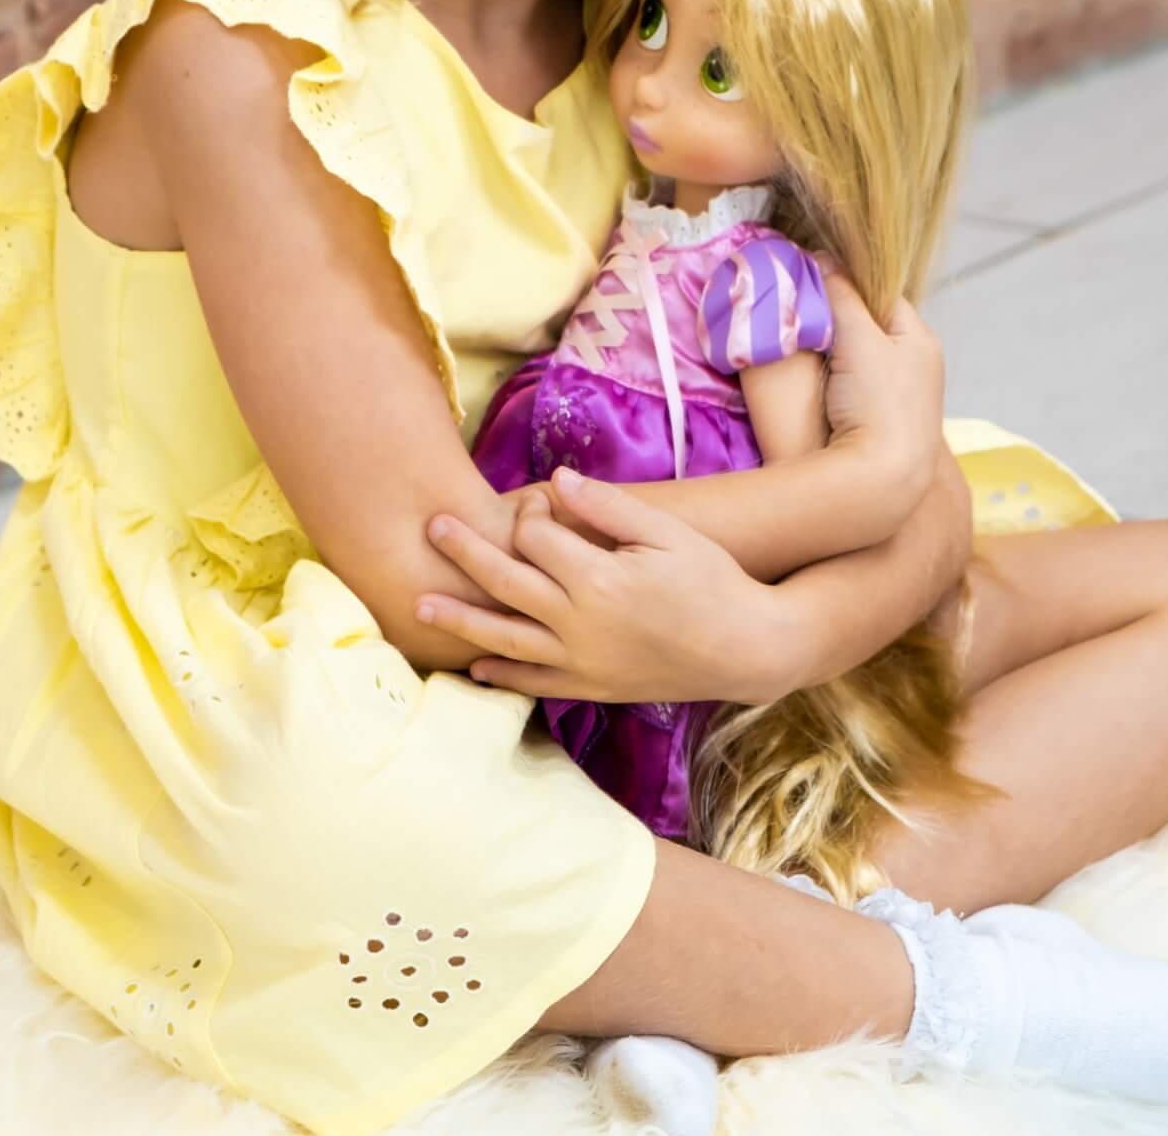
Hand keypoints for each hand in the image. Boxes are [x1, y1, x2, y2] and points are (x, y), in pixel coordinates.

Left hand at [415, 469, 804, 703]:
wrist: (748, 648)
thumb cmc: (712, 581)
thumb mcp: (666, 532)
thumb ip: (607, 506)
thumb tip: (556, 480)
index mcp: (599, 579)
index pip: (538, 538)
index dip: (531, 511)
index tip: (540, 499)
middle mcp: (580, 625)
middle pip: (505, 583)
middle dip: (465, 553)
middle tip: (431, 528)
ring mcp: (583, 662)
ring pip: (505, 640)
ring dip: (460, 620)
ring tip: (419, 607)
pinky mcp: (592, 687)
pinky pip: (535, 684)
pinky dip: (502, 675)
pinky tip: (475, 665)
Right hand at [819, 261, 943, 502]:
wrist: (883, 481)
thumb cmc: (879, 404)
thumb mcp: (859, 340)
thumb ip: (841, 296)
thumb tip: (822, 258)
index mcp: (919, 338)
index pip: (879, 292)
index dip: (844, 282)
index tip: (809, 278)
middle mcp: (917, 364)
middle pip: (868, 323)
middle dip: (835, 314)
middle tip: (799, 308)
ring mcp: (900, 396)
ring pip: (858, 354)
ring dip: (831, 347)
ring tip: (801, 342)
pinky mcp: (880, 422)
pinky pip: (852, 383)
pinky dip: (832, 376)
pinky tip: (813, 380)